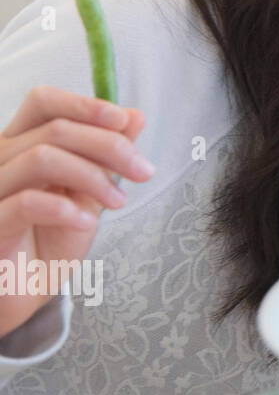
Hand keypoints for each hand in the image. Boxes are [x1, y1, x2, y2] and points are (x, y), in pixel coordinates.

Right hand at [0, 87, 151, 337]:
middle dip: (110, 146)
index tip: (125, 122)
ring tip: (118, 202)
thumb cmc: (50, 241)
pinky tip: (87, 220)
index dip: (85, 105)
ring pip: (42, 157)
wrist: (23, 292)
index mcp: (19, 144)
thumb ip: (105, 155)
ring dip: (93, 176)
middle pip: (55, 128)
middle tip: (143, 172)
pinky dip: (66, 207)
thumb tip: (135, 116)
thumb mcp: (88, 193)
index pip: (43, 102)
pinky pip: (26, 202)